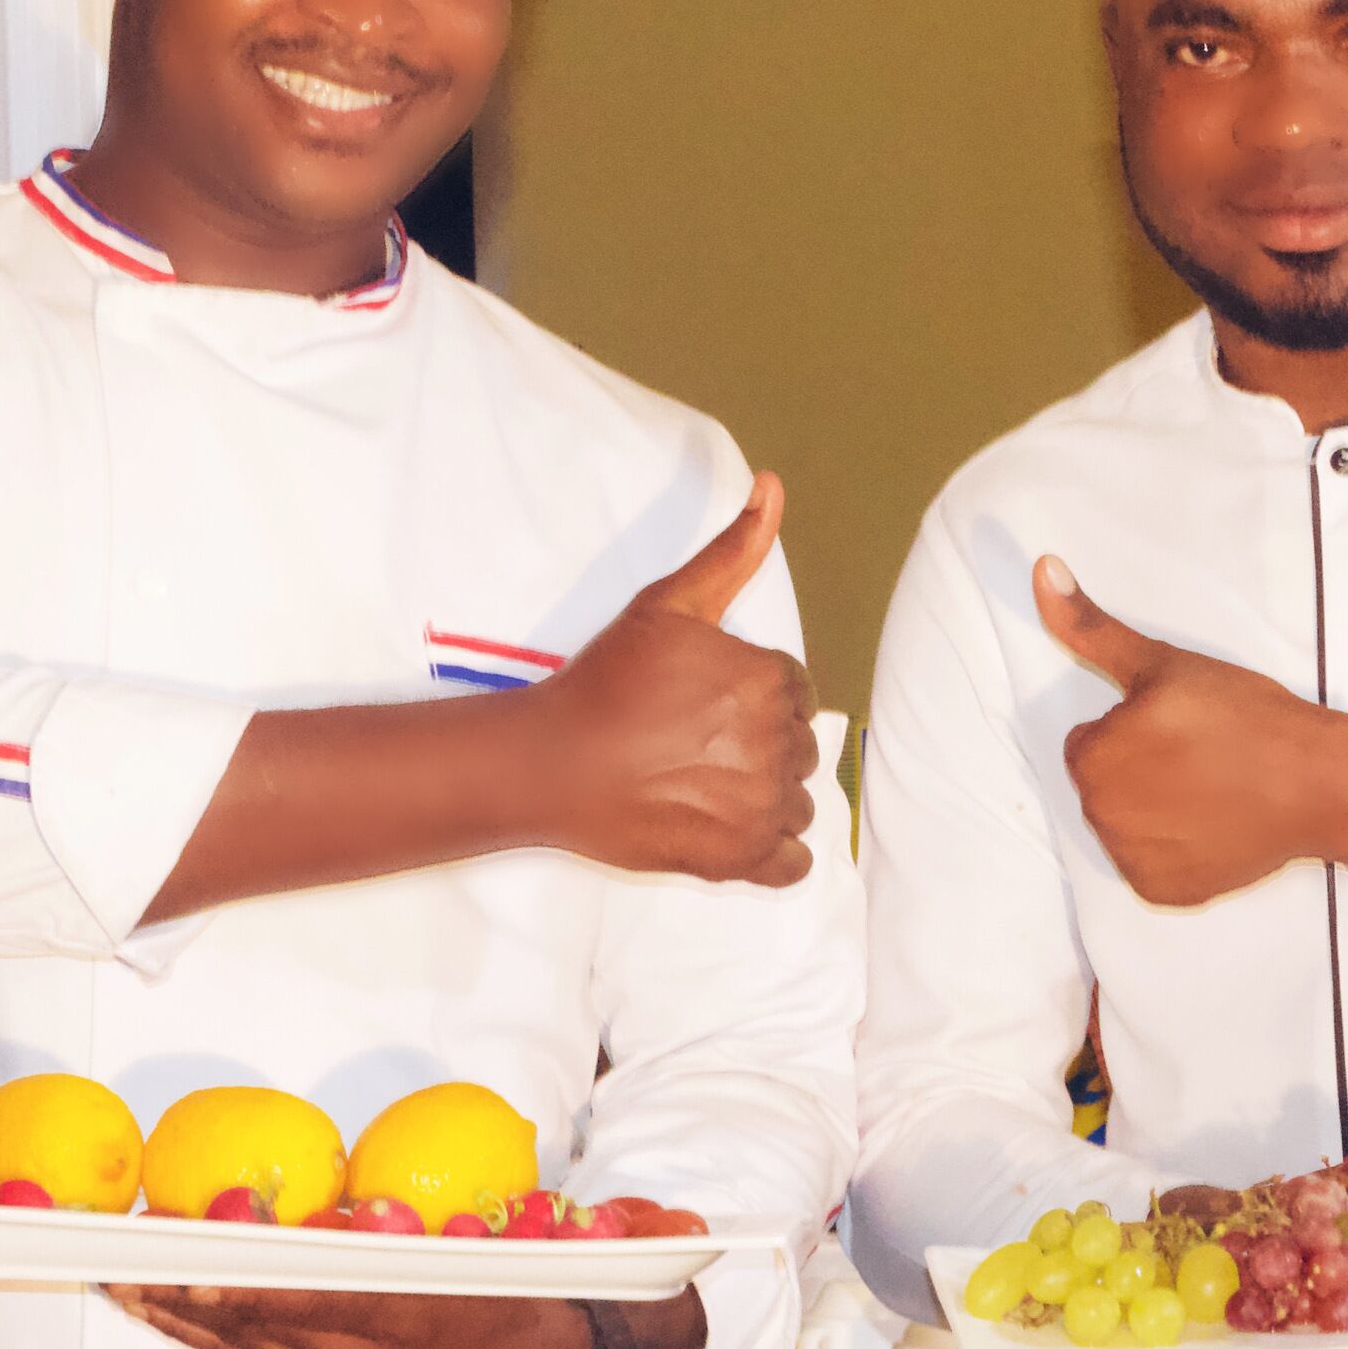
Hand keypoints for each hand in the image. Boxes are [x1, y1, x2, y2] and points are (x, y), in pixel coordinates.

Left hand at [105, 1284, 696, 1348]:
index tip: (187, 1261)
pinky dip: (211, 1335)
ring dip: (182, 1315)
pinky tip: (172, 1309)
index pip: (313, 1298)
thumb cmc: (527, 1288)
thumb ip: (459, 1228)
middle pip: (261, 1325)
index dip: (244, 1283)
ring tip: (120, 1279)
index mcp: (412, 1317)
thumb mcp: (502, 1245)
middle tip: (118, 1257)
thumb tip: (398, 1214)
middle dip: (185, 1291)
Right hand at [522, 475, 817, 887]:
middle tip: (693, 744)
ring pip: (797, 802)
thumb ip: (733, 550)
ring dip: (764, 796)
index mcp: (769, 682)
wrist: (551, 762)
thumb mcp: (670, 603)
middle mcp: (777, 745)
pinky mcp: (741, 860)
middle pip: (797, 747)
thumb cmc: (607, 680)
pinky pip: (792, 863)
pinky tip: (729, 830)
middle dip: (757, 745)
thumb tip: (773, 485)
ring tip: (702, 785)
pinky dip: (772, 853)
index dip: (750, 697)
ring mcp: (762, 808)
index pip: (792, 692)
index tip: (702, 704)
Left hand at [1032, 555, 1347, 906]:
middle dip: (1139, 771)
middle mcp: (1101, 816)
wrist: (1316, 782)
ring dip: (1155, 810)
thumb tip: (1042, 571)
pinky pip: (1152, 865)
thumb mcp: (1164, 663)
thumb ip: (1091, 627)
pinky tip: (1214, 827)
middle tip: (1198, 756)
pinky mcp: (1164, 892)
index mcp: (1093, 758)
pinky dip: (1177, 851)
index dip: (1134, 730)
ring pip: (1127, 826)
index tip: (1178, 726)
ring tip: (1210, 789)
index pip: (1091, 742)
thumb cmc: (1244, 717)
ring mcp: (1133, 860)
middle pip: (1104, 786)